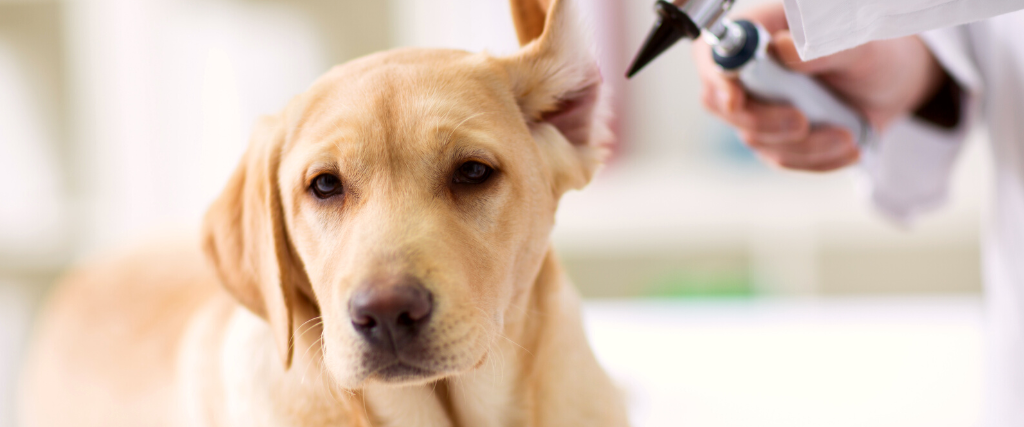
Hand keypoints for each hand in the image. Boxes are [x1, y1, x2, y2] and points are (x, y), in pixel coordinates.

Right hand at [693, 2, 944, 171]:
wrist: (892, 83)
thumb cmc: (871, 50)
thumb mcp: (858, 41)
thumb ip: (820, 44)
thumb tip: (781, 50)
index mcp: (755, 33)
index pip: (714, 58)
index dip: (719, 80)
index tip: (736, 100)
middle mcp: (747, 72)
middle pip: (723, 105)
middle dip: (764, 122)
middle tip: (803, 122)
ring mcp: (758, 108)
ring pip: (757, 138)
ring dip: (804, 144)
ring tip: (846, 134)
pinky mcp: (775, 138)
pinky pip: (783, 158)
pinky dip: (817, 159)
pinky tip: (846, 147)